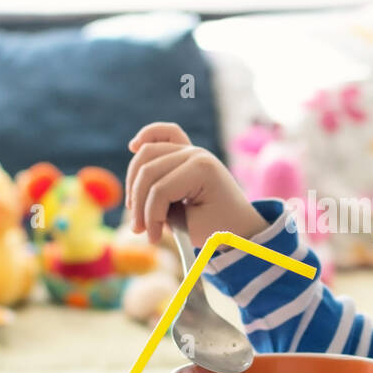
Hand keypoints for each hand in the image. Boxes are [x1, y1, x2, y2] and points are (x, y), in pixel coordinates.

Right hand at [124, 122, 270, 247]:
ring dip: (135, 183)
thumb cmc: (219, 228)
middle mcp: (196, 153)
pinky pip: (165, 133)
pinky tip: (134, 146)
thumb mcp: (190, 227)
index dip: (151, 217)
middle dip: (139, 203)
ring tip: (135, 209)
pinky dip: (148, 136)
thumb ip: (162, 214)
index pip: (160, 190)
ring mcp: (190, 149)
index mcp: (202, 169)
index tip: (153, 239)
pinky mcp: (186, 152)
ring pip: (146, 155)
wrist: (239, 224)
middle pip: (148, 171)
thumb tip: (137, 208)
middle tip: (140, 229)